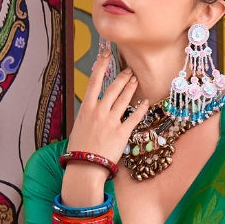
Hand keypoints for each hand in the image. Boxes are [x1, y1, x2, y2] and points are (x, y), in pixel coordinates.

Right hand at [66, 48, 151, 166]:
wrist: (85, 168)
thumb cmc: (79, 150)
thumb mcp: (79, 127)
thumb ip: (88, 114)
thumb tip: (93, 108)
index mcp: (86, 108)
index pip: (94, 81)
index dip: (101, 65)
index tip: (106, 54)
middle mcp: (99, 112)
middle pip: (113, 88)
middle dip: (123, 77)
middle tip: (129, 71)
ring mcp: (111, 122)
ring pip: (124, 99)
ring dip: (131, 88)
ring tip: (136, 80)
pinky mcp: (122, 133)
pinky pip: (134, 117)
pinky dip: (141, 108)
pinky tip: (145, 102)